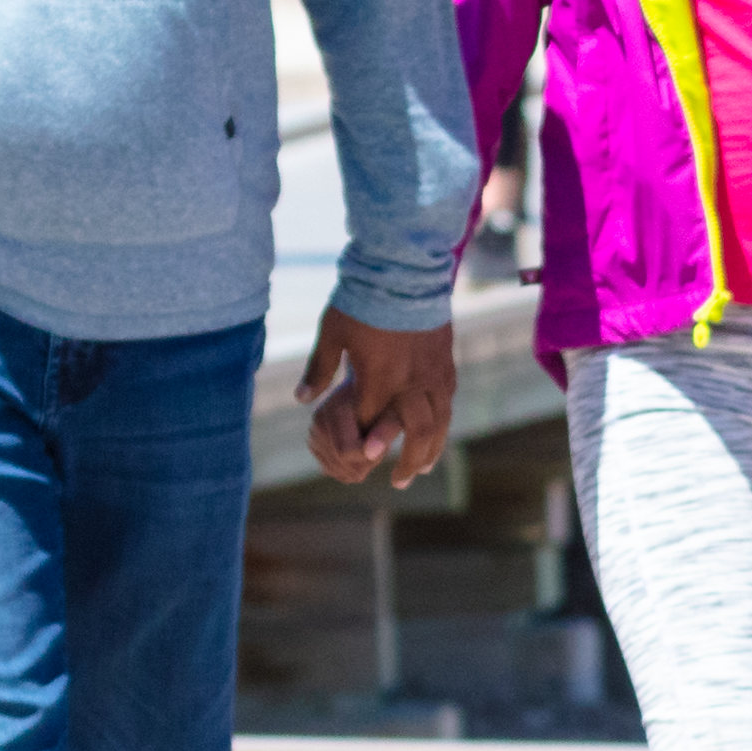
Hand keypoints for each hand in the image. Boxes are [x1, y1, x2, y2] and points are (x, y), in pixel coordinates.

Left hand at [296, 312, 457, 487]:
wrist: (403, 268)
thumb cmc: (363, 299)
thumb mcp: (333, 332)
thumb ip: (319, 369)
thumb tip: (303, 399)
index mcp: (378, 378)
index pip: (370, 425)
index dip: (364, 444)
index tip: (357, 457)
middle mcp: (410, 382)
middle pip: (414, 434)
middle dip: (406, 462)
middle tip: (398, 482)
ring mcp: (432, 374)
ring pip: (438, 423)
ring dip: (430, 450)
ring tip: (422, 468)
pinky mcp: (446, 363)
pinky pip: (448, 403)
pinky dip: (443, 425)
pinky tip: (437, 435)